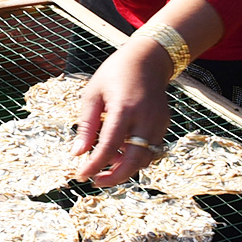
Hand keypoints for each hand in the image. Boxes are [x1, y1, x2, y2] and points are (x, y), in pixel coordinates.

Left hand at [71, 37, 174, 186]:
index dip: (95, 164)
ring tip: (105, 163)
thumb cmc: (114, 74)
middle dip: (115, 177)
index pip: (110, 145)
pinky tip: (120, 152)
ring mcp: (159, 123)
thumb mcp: (92, 94)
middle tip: (96, 181)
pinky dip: (136, 157)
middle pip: (134, 160)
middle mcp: (145, 118)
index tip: (81, 175)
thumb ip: (87, 125)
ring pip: (145, 158)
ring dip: (126, 168)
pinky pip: (151, 150)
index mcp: (124, 108)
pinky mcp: (164, 124)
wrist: (147, 59)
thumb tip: (77, 152)